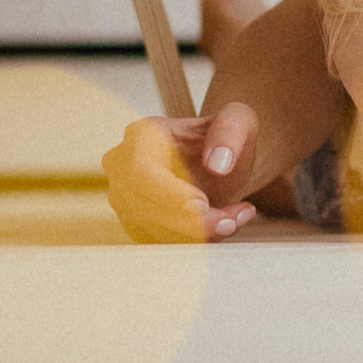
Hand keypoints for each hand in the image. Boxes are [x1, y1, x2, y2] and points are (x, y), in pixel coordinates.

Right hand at [102, 108, 261, 242]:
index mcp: (142, 135)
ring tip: (235, 218)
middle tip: (230, 221)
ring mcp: (126, 198)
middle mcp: (123, 167)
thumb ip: (231, 131)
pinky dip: (198, 241)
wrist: (221, 162)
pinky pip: (162, 242)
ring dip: (199, 234)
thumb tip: (217, 163)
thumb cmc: (225, 137)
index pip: (140, 171)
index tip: (203, 205)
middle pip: (142, 207)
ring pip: (152, 230)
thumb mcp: (239, 120)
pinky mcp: (137, 223)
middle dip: (190, 223)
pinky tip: (226, 223)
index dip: (168, 194)